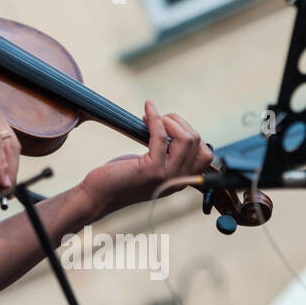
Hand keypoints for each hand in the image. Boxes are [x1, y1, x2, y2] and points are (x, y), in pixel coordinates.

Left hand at [76, 100, 212, 219]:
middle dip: (178, 122)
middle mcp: (179, 180)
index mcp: (182, 179)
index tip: (168, 126)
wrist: (100, 195)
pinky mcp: (151, 171)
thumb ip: (167, 154)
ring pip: (187, 138)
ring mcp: (168, 177)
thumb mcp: (152, 166)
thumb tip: (174, 125)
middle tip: (157, 120)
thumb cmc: (121, 176)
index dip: (189, 133)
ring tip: (150, 118)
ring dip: (170, 120)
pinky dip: (155, 118)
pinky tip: (147, 109)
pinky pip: (160, 136)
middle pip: (197, 141)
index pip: (205, 154)